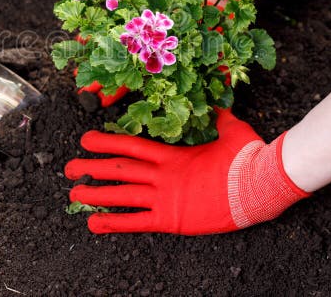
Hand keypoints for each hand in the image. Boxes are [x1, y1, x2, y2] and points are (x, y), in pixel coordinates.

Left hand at [65, 108, 309, 234]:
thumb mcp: (232, 130)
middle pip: (119, 168)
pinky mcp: (171, 219)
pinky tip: (92, 224)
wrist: (261, 184)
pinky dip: (112, 223)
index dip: (106, 142)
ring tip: (73, 192)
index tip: (86, 140)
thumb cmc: (248, 157)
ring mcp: (165, 196)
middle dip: (91, 167)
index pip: (131, 145)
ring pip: (121, 195)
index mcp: (173, 154)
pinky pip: (136, 222)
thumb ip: (219, 118)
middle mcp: (162, 174)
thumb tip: (218, 105)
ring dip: (94, 194)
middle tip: (68, 167)